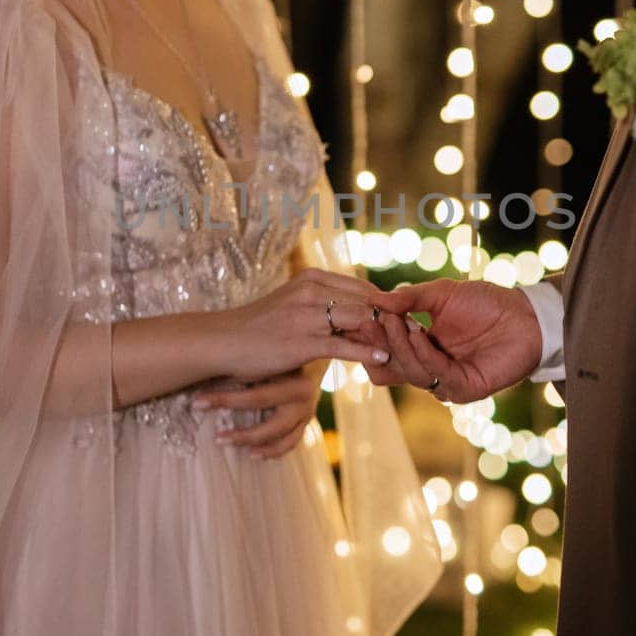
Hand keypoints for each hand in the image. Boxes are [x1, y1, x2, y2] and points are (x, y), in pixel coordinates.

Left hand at [190, 359, 325, 458]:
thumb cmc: (279, 350)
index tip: (196, 403)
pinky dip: (272, 451)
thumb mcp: (265, 355)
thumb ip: (242, 367)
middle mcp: (304, 397)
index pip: (255, 396)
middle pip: (271, 423)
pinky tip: (252, 454)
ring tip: (227, 443)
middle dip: (242, 433)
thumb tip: (202, 372)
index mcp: (294, 379)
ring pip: (281, 437)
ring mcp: (307, 412)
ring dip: (253, 442)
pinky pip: (290, 443)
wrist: (310, 351)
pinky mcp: (306, 423)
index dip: (223, 400)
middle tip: (216, 437)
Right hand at [216, 268, 390, 382]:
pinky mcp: (303, 341)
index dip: (385, 302)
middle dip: (391, 316)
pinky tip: (382, 358)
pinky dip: (366, 351)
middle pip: (366, 300)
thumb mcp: (292, 304)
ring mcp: (307, 316)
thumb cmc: (259, 326)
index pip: (361, 286)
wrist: (223, 342)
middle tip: (412, 332)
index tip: (403, 316)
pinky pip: (343, 345)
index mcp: (311, 278)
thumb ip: (321, 303)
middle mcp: (311, 291)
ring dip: (384, 333)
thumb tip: (353, 310)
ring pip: (359, 320)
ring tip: (404, 345)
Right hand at [364, 279, 542, 404]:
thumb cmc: (486, 303)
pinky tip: (419, 335)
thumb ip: (410, 298)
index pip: (385, 351)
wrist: (526, 315)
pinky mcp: (466, 389)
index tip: (361, 315)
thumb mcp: (441, 294)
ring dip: (401, 347)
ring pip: (411, 373)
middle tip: (374, 320)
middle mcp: (430, 368)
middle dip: (380, 342)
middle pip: (392, 366)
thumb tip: (376, 300)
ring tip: (396, 322)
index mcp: (420, 348)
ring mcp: (447, 381)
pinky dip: (424, 355)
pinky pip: (437, 376)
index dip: (371, 336)